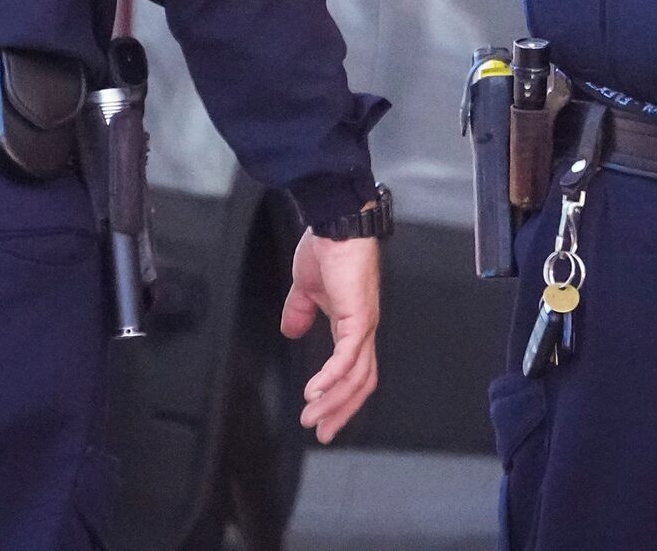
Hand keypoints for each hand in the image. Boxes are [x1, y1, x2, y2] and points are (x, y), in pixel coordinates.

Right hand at [281, 232, 380, 442]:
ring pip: (357, 374)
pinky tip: (316, 391)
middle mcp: (364, 328)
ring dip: (334, 400)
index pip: (355, 370)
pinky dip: (333, 376)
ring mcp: (365, 322)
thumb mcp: (306, 289)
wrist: (335, 223)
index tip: (325, 420)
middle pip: (362, 381)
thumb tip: (292, 330)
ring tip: (312, 418)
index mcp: (353, 324)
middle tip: (323, 433)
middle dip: (342, 410)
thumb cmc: (326, 248)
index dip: (342, 397)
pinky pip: (349, 354)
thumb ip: (300, 312)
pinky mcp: (359, 314)